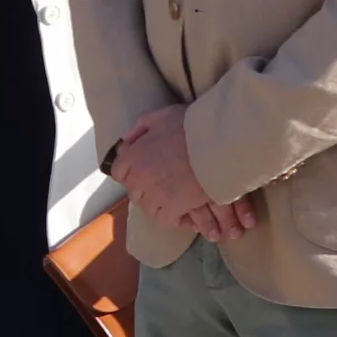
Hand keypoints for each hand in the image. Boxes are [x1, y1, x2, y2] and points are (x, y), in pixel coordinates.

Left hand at [111, 104, 258, 238]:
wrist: (218, 143)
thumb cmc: (193, 127)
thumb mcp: (162, 116)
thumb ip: (142, 127)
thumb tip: (127, 141)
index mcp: (132, 155)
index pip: (119, 172)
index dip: (132, 173)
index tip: (145, 173)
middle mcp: (138, 177)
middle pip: (135, 193)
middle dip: (147, 191)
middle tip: (166, 188)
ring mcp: (155, 194)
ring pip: (150, 208)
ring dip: (162, 206)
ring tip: (177, 201)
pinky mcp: (174, 207)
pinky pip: (168, 220)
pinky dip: (177, 218)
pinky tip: (187, 213)